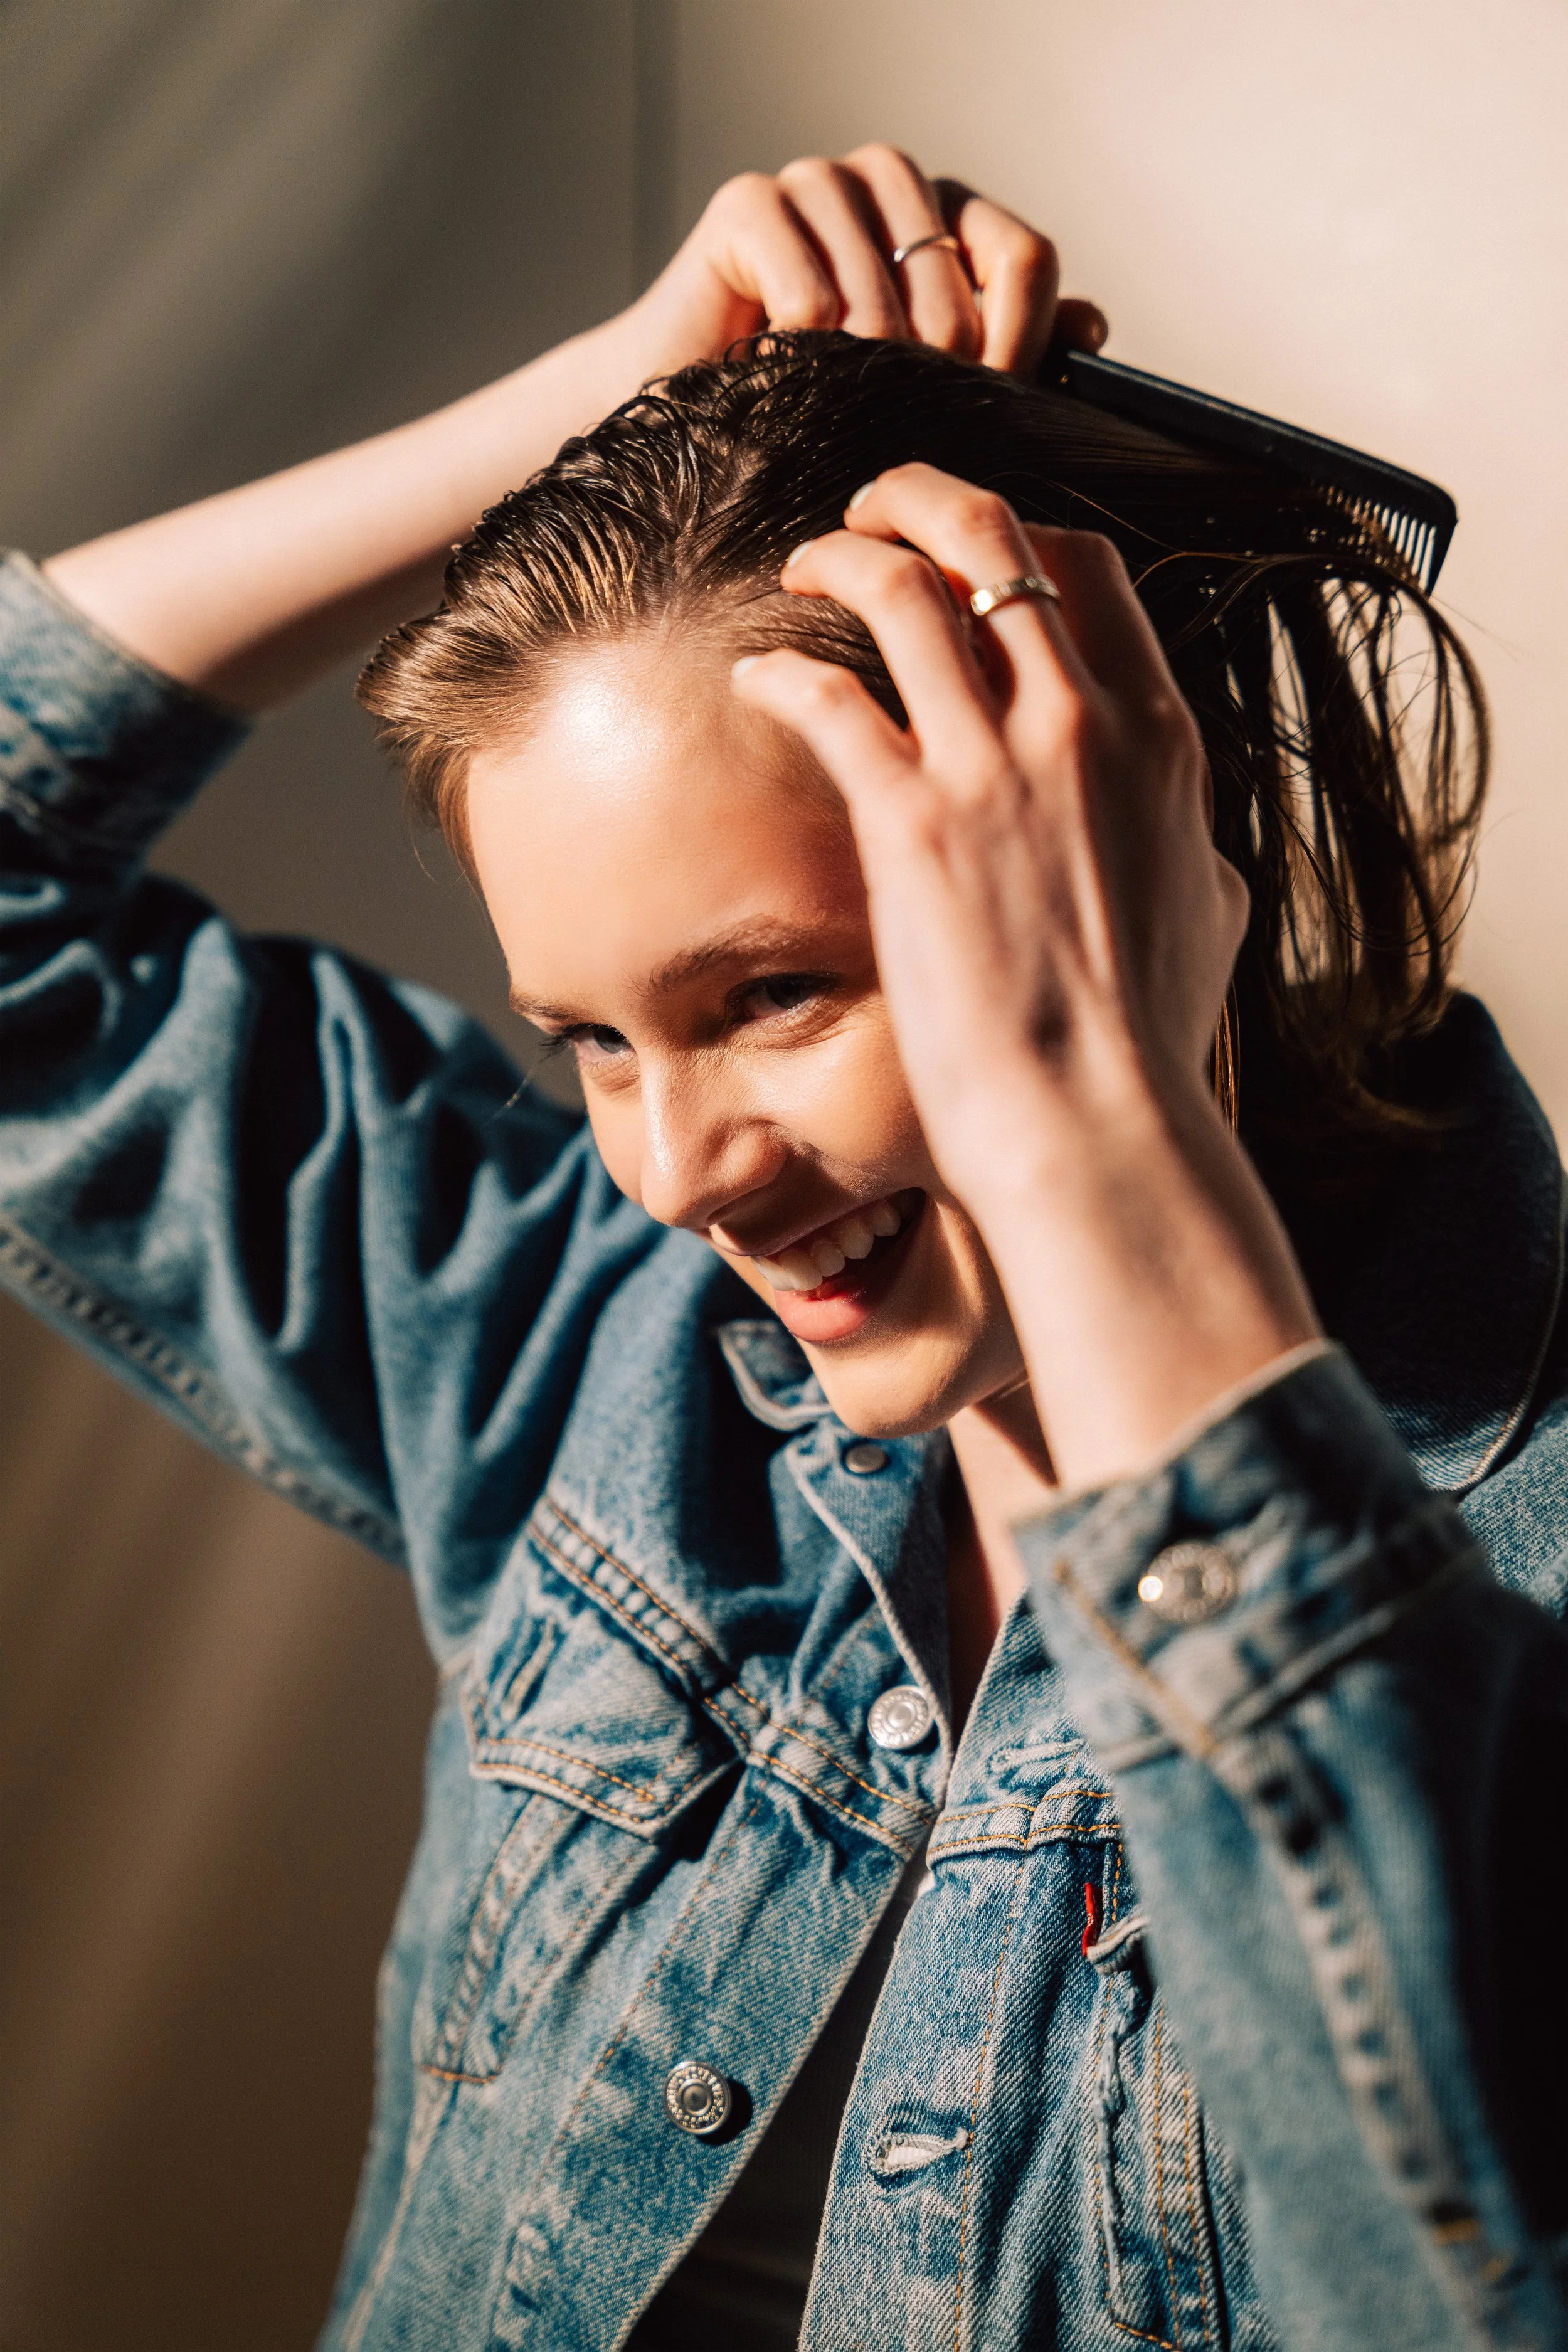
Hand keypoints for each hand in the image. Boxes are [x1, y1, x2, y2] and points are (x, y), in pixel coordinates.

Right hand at [631, 145, 1106, 381]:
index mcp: (937, 216)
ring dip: (867, 367)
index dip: (1019, 341)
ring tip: (840, 408)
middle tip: (905, 424)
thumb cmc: (809, 413)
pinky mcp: (748, 204)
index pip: (1022, 254)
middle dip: (940, 369)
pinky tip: (782, 374)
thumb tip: (1090, 325)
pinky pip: (810, 285)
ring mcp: (814, 183)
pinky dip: (805, 348)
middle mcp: (882, 184)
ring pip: (883, 284)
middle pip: (956, 272)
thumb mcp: (927, 393)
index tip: (995, 409)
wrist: (691, 432)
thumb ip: (1011, 353)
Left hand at [733, 467, 1318, 1483]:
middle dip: (922, 500)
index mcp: (1160, 736)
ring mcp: (994, 766)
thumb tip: (1197, 841)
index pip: (1087, 571)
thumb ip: (1194, 847)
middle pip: (996, 541)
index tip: (967, 554)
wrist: (1099, 1120)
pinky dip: (783, 670)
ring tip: (806, 565)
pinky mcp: (911, 821)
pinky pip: (830, 696)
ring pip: (905, 589)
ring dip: (843, 556)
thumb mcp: (1212, 916)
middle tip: (872, 511)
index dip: (1016, 539)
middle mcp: (1082, 724)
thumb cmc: (1149, 1042)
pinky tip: (755, 677)